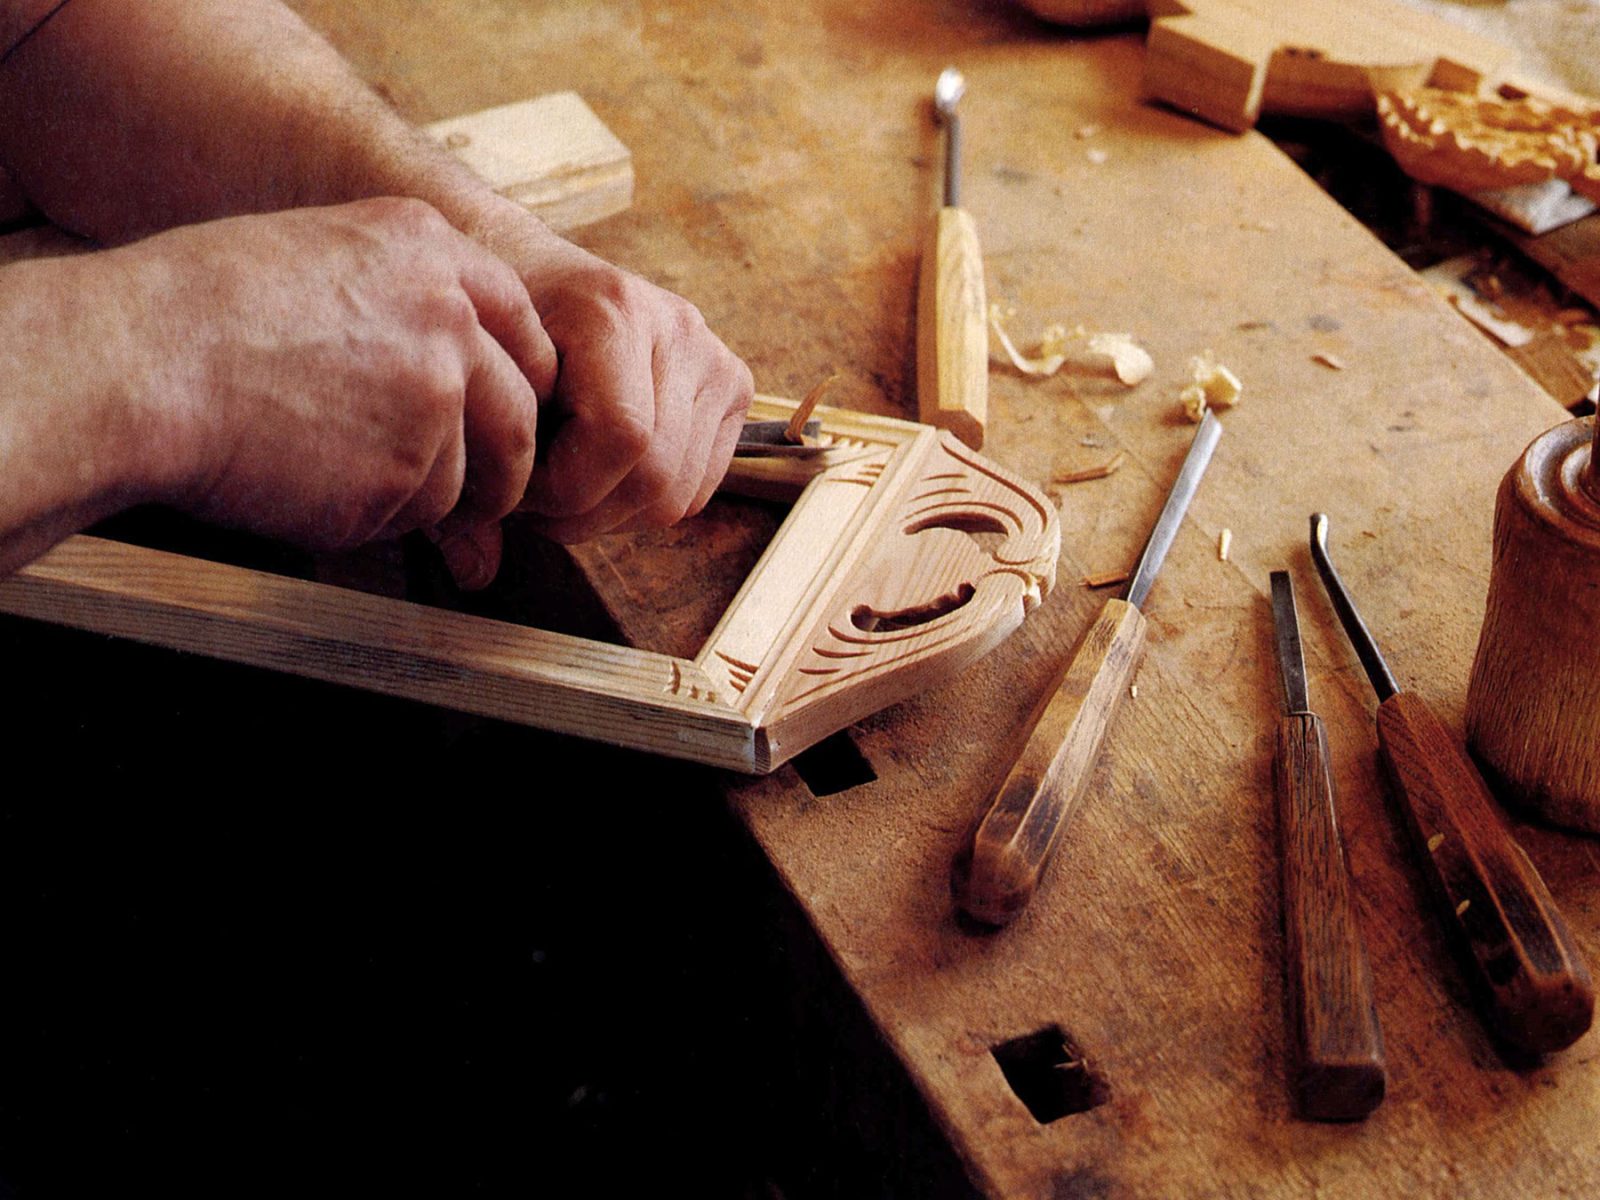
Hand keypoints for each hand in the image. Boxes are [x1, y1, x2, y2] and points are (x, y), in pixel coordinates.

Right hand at [116, 198, 554, 584]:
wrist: (136, 364)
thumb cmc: (196, 313)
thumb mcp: (314, 256)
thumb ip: (400, 299)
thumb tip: (449, 368)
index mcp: (427, 249)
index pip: (522, 321)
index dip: (524, 377)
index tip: (513, 410)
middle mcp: (450, 317)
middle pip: (520, 413)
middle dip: (505, 467)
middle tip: (482, 498)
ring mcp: (436, 396)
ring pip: (465, 477)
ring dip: (415, 494)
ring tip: (329, 474)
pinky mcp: (407, 472)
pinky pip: (409, 516)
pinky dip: (368, 519)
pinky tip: (303, 484)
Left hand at [472, 207, 753, 542]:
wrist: (528, 268)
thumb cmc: (493, 326)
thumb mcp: (471, 380)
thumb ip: (472, 469)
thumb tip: (476, 573)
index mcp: (613, 309)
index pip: (623, 438)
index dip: (562, 488)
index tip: (512, 485)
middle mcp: (677, 327)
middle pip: (656, 479)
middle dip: (582, 514)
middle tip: (531, 501)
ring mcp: (712, 357)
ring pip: (679, 496)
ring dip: (612, 515)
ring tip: (562, 486)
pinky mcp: (731, 386)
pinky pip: (700, 490)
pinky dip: (646, 505)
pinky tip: (602, 477)